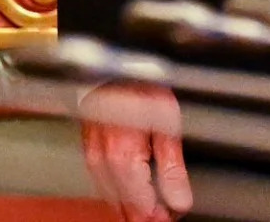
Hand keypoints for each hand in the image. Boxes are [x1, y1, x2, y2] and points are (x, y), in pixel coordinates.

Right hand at [79, 80, 193, 221]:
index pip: (141, 206)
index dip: (160, 217)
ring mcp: (93, 158)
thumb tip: (179, 200)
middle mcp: (103, 164)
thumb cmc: (142, 86)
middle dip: (146, 216)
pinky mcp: (89, 151)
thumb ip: (172, 166)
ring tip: (154, 210)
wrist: (112, 64)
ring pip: (112, 199)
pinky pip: (104, 183)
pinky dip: (120, 193)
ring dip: (132, 207)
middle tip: (166, 216)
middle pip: (124, 207)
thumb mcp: (168, 124)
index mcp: (123, 160)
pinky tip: (132, 193)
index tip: (175, 216)